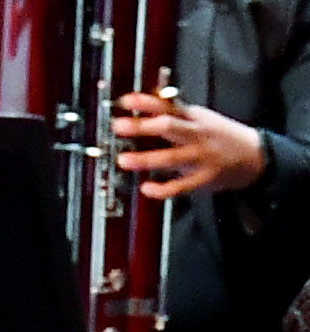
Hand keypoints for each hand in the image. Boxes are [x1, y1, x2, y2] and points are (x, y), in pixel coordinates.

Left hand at [113, 93, 265, 198]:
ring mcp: (199, 157)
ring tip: (123, 160)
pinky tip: (146, 188)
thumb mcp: (200, 118)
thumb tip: (147, 105)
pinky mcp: (202, 179)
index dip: (145, 102)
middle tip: (119, 127)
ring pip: (170, 157)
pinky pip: (179, 186)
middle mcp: (196, 134)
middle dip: (142, 127)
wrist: (253, 155)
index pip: (167, 105)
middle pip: (168, 127)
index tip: (124, 101)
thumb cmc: (220, 136)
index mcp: (194, 117)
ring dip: (145, 159)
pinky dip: (162, 189)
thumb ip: (175, 113)